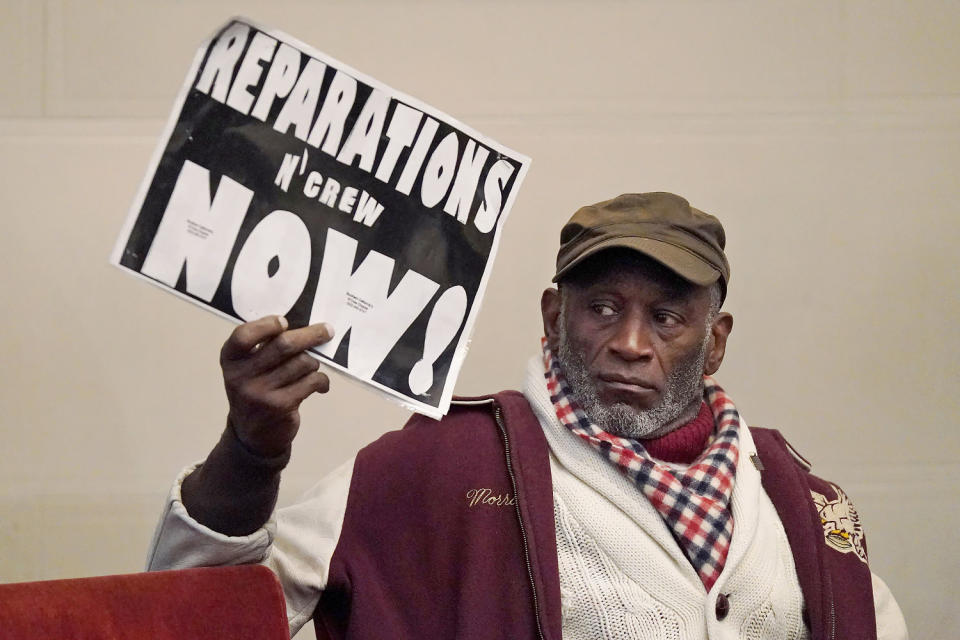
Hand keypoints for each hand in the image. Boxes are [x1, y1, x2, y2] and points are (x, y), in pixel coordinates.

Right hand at [220, 316, 332, 456]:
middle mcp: (240, 376)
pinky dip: (321, 381)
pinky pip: (311, 382)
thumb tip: (305, 328)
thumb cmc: (257, 390)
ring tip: (312, 367)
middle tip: (327, 330)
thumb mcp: (248, 369)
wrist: (254, 435)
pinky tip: (320, 385)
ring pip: (302, 363)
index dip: (266, 325)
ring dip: (313, 363)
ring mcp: (260, 392)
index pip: (243, 335)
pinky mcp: (280, 406)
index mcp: (230, 360)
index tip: (284, 322)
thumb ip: (263, 348)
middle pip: (283, 345)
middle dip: (310, 335)